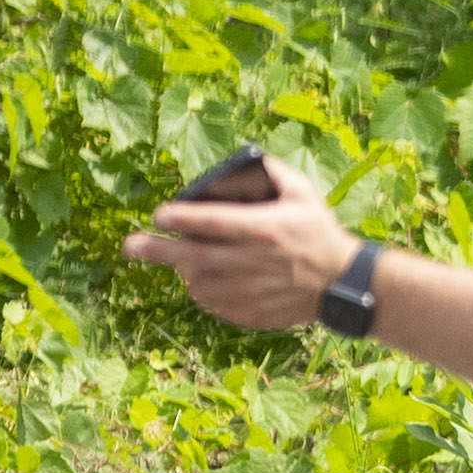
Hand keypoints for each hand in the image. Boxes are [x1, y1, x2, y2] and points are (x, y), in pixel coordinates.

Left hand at [121, 169, 360, 334]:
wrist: (343, 283)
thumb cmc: (318, 232)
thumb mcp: (303, 194)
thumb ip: (272, 173)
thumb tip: (244, 159)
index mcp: (263, 229)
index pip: (214, 222)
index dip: (183, 218)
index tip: (159, 214)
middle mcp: (253, 261)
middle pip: (195, 257)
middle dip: (157, 251)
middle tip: (129, 246)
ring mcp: (250, 290)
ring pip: (199, 283)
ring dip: (184, 270)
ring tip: (183, 259)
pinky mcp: (251, 313)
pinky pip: (213, 303)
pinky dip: (202, 291)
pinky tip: (205, 279)